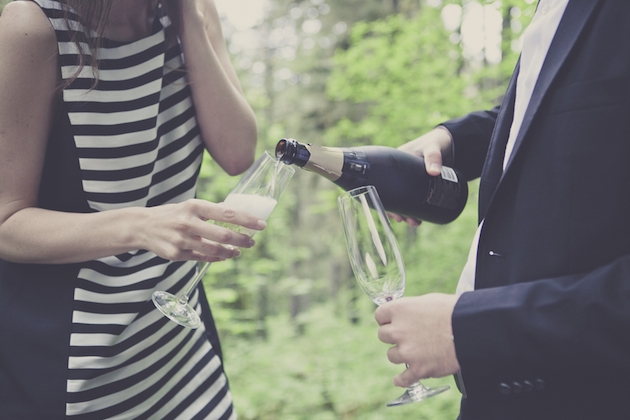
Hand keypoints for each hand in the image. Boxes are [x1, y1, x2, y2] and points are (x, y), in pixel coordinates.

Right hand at [140, 199, 265, 262]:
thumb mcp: (191, 206)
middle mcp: (188, 223)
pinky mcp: (177, 254)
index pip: (228, 214)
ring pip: (214, 250)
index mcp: (195, 206)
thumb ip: (212, 211)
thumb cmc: (173, 215)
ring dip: (231, 253)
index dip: (247, 220)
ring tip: (238, 252)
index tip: (262, 225)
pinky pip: (203, 258)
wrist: (142, 226)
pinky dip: (217, 258)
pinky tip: (224, 256)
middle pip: (223, 236)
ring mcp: (182, 240)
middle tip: (252, 242)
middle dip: (242, 240)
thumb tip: (238, 214)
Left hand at [375, 294, 460, 386]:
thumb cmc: (452, 310)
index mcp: (399, 309)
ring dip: (402, 354)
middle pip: (383, 335)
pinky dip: (402, 379)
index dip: (387, 319)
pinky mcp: (418, 369)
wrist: (469, 329)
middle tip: (407, 336)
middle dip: (394, 336)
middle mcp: (398, 330)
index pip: (380, 315)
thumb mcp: (428, 300)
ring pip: (392, 355)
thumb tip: (407, 314)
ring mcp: (407, 351)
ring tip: (416, 352)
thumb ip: (411, 309)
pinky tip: (400, 379)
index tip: (392, 322)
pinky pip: (402, 378)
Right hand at [389, 127, 453, 225]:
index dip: (387, 200)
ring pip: (405, 199)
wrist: (450, 144)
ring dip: (407, 212)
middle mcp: (401, 174)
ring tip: (414, 223)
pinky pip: (415, 199)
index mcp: (396, 164)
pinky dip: (416, 209)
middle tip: (405, 220)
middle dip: (397, 211)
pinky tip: (419, 218)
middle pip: (395, 195)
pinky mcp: (421, 185)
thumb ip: (433, 157)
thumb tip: (434, 172)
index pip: (385, 184)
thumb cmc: (436, 142)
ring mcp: (411, 181)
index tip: (393, 212)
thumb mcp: (432, 148)